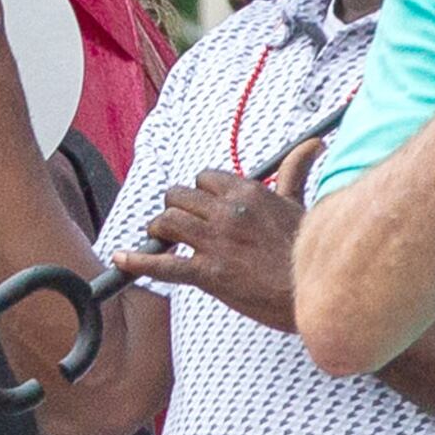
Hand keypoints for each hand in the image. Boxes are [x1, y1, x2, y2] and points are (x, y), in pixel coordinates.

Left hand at [122, 143, 318, 332]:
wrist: (313, 291)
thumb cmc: (306, 249)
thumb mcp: (299, 204)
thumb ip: (294, 172)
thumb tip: (312, 142)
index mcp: (249, 192)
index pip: (204, 178)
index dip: (197, 193)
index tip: (201, 207)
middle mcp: (229, 212)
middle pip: (177, 197)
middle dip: (173, 210)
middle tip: (178, 227)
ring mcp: (216, 242)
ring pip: (166, 222)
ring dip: (159, 232)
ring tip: (164, 242)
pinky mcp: (208, 273)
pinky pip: (162, 264)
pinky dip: (137, 262)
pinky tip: (121, 259)